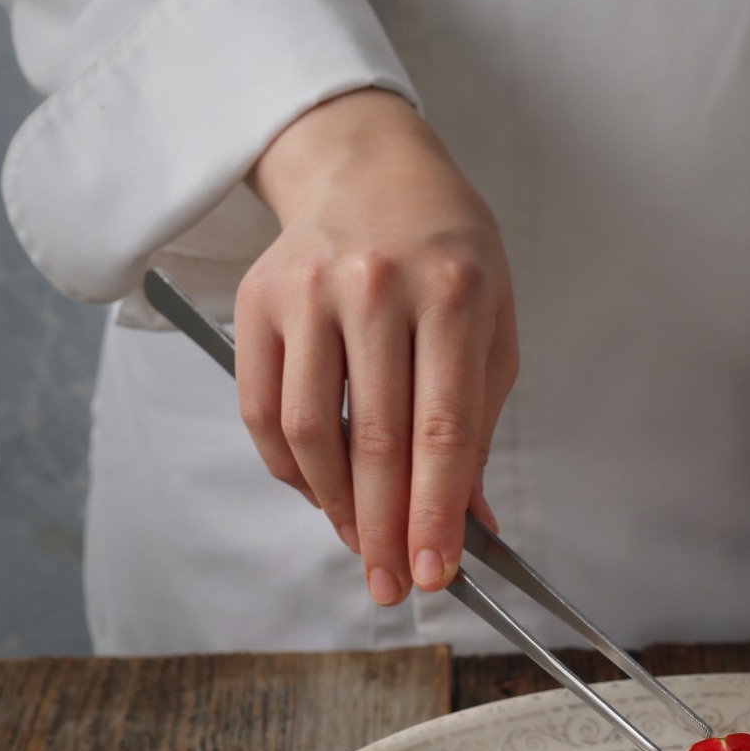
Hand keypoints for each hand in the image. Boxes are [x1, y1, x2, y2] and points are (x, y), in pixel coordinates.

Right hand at [236, 88, 517, 604]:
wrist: (368, 165)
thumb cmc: (445, 251)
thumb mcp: (490, 326)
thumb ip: (479, 427)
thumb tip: (470, 523)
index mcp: (453, 293)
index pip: (443, 430)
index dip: (436, 514)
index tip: (435, 574)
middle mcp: (377, 286)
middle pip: (375, 441)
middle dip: (385, 530)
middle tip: (392, 585)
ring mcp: (309, 290)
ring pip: (310, 432)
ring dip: (335, 506)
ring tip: (361, 541)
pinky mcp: (259, 300)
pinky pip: (262, 410)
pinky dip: (291, 468)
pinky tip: (321, 491)